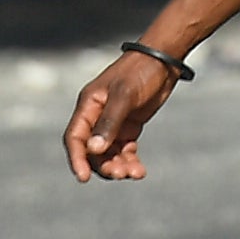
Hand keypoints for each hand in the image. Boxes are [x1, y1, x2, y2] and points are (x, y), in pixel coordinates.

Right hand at [62, 50, 180, 182]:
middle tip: (121, 174)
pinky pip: (124, 151)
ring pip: (109, 154)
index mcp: (89, 106)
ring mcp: (113, 123)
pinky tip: (140, 170)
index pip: (75, 138)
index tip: (84, 177)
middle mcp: (97, 117)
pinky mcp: (129, 127)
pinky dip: (130, 161)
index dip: (77, 159)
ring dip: (118, 166)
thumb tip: (93, 150)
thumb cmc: (140, 71)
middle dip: (104, 166)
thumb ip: (109, 122)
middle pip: (92, 151)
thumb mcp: (124, 95)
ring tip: (135, 173)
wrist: (164, 60)